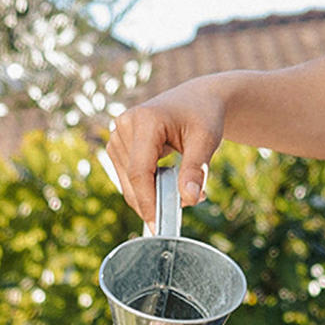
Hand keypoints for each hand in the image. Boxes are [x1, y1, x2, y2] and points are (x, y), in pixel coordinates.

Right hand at [104, 80, 226, 221]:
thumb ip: (196, 170)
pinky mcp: (118, 145)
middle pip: (132, 180)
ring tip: (184, 186)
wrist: (196, 99)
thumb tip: (188, 200)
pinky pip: (128, 177)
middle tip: (186, 205)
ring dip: (153, 194)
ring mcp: (117, 135)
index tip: (160, 225)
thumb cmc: (203, 116)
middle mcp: (124, 125)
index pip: (139, 172)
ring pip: (128, 183)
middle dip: (155, 201)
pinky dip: (148, 187)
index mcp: (144, 120)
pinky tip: (169, 181)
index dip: (148, 201)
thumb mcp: (206, 140)